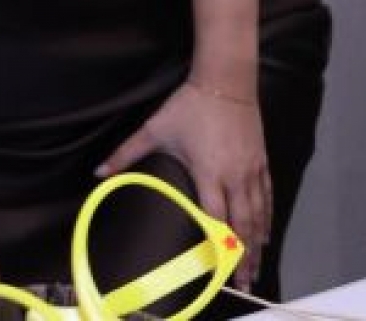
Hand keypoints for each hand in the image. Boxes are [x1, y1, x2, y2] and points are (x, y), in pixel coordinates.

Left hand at [96, 81, 271, 287]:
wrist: (225, 82)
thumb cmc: (189, 106)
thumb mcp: (154, 129)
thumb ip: (126, 154)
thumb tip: (98, 172)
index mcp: (209, 173)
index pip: (217, 219)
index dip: (221, 247)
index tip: (223, 271)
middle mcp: (234, 177)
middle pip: (243, 225)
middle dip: (245, 257)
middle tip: (246, 283)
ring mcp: (251, 170)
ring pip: (259, 214)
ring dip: (258, 242)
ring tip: (257, 266)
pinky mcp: (261, 161)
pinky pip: (267, 196)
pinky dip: (267, 217)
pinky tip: (265, 232)